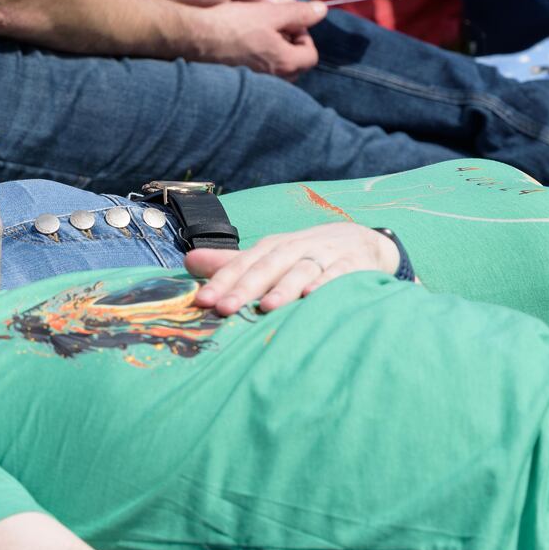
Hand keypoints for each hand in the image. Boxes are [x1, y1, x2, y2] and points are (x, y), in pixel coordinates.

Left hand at [186, 222, 399, 314]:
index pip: (241, 264)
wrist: (361, 241)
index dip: (221, 282)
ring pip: (299, 271)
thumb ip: (229, 262)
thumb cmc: (305, 254)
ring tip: (267, 307)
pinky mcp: (350, 265)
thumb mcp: (268, 255)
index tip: (201, 301)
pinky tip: (313, 295)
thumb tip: (187, 261)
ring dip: (283, 288)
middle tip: (224, 308)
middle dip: (245, 288)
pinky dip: (325, 284)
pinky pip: (337, 275)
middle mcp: (293, 249)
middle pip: (266, 267)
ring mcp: (322, 256)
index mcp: (271, 247)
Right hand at [194, 0, 327, 79]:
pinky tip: (245, 43)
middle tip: (276, 27)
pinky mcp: (240, 80)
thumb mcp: (269, 12)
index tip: (290, 22)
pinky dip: (260, 58)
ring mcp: (256, 82)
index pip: (311, 55)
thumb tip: (322, 10)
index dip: (304, 35)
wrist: (195, 38)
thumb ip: (299, 12)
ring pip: (277, 69)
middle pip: (296, 65)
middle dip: (291, 45)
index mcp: (285, 62)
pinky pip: (260, 73)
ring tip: (260, 34)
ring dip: (275, 51)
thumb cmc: (232, 24)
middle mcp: (273, 78)